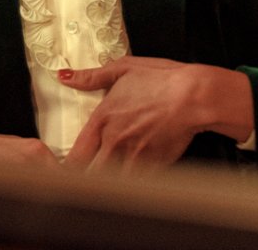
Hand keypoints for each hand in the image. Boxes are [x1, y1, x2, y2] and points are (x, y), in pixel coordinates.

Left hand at [60, 57, 253, 172]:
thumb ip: (91, 77)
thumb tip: (64, 76)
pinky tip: (129, 186)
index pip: (75, 155)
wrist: (195, 97)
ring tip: (103, 188)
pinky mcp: (155, 168)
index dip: (63, 167)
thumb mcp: (124, 69)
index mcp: (103, 120)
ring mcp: (135, 158)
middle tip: (79, 183)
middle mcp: (115, 143)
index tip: (62, 169)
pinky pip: (136, 187)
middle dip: (81, 182)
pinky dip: (130, 189)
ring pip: (110, 186)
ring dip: (105, 186)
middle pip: (87, 177)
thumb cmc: (162, 79)